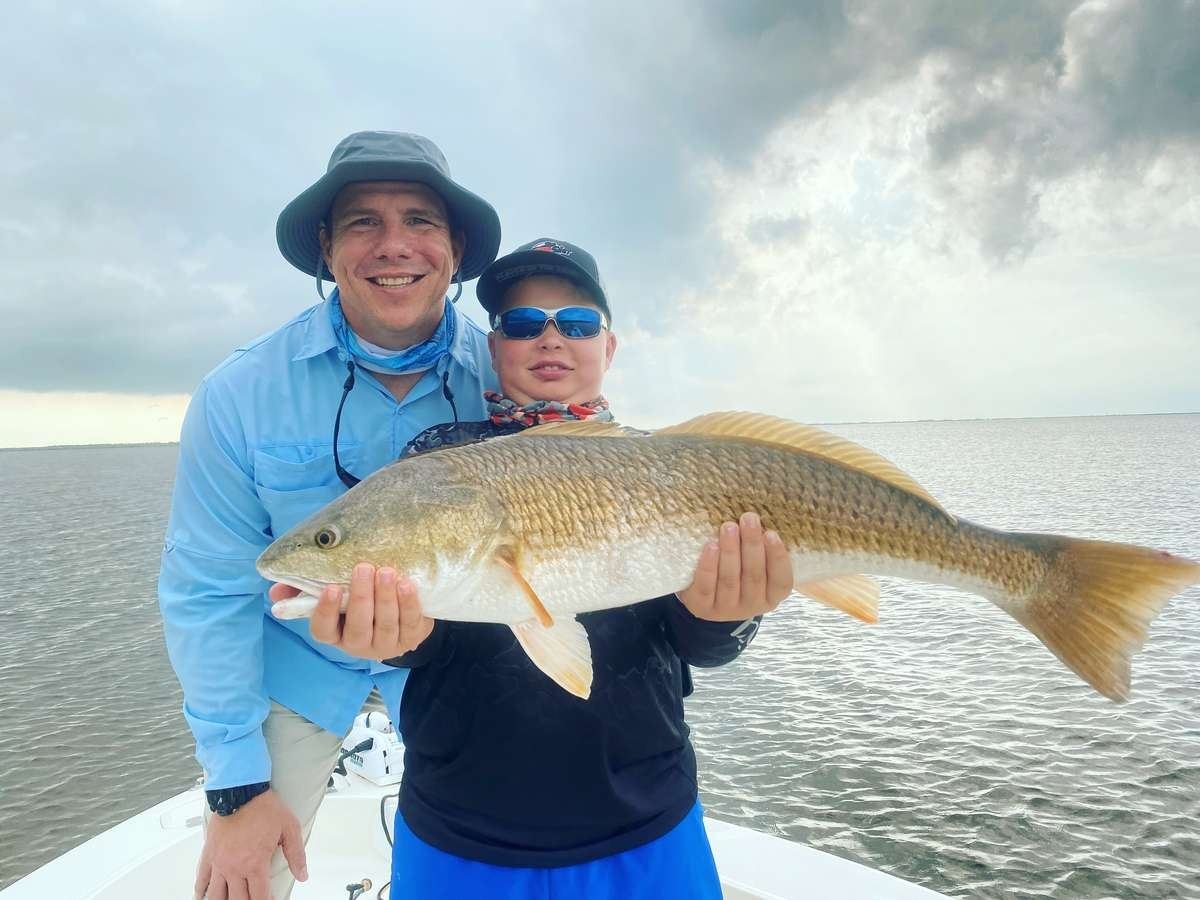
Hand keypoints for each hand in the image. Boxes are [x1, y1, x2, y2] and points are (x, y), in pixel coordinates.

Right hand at [193, 788, 304, 899]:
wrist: (240, 790)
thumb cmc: (264, 807)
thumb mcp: (289, 828)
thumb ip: (296, 855)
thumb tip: (302, 875)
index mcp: (255, 864)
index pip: (260, 897)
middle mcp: (235, 868)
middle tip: (252, 898)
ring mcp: (219, 863)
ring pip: (216, 896)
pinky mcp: (208, 855)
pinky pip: (202, 879)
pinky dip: (201, 891)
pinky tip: (203, 896)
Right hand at [271, 564, 434, 659]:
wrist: (400, 613)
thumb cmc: (359, 599)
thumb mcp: (333, 595)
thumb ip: (303, 590)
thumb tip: (275, 591)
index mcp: (335, 634)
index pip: (323, 630)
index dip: (326, 611)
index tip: (331, 589)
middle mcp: (358, 644)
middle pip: (358, 626)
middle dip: (361, 598)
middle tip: (363, 568)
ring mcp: (386, 643)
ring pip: (386, 624)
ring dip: (386, 598)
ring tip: (386, 572)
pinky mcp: (411, 638)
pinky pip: (411, 622)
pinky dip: (409, 603)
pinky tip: (406, 584)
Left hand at [677, 512, 792, 621]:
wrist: (704, 598)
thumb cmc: (736, 573)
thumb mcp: (754, 566)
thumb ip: (761, 550)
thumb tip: (759, 520)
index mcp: (771, 596)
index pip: (781, 581)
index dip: (778, 558)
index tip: (771, 534)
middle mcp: (751, 606)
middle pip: (754, 576)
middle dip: (751, 545)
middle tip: (748, 519)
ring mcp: (726, 609)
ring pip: (730, 580)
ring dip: (730, 551)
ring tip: (729, 527)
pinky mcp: (703, 607)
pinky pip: (706, 586)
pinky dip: (709, 566)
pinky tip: (711, 546)